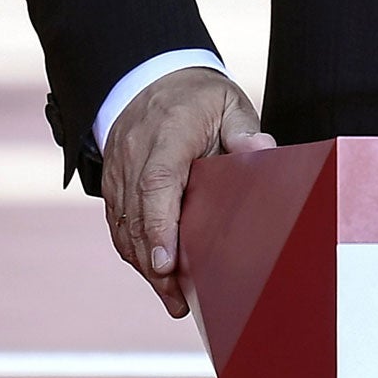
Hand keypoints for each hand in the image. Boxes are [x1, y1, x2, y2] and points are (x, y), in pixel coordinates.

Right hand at [101, 67, 274, 317]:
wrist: (151, 78)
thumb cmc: (199, 97)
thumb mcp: (229, 104)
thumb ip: (244, 130)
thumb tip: (264, 150)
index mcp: (168, 135)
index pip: (157, 186)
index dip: (160, 227)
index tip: (167, 264)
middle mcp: (135, 156)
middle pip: (138, 217)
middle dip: (155, 262)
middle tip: (179, 298)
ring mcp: (118, 171)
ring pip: (124, 226)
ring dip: (144, 264)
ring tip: (172, 297)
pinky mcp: (112, 183)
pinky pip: (118, 223)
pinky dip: (134, 250)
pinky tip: (155, 274)